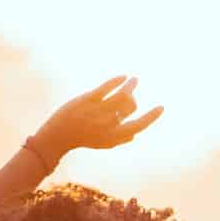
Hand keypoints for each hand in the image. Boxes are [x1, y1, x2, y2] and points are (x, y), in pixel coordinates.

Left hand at [30, 76, 162, 162]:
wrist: (58, 135)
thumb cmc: (83, 139)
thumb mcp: (103, 143)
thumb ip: (120, 140)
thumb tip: (135, 135)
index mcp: (115, 136)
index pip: (139, 126)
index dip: (152, 117)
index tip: (161, 107)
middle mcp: (108, 124)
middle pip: (130, 106)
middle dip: (132, 99)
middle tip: (129, 95)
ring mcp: (98, 111)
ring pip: (122, 94)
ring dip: (131, 85)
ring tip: (134, 79)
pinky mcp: (88, 99)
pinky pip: (107, 87)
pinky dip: (118, 80)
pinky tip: (124, 76)